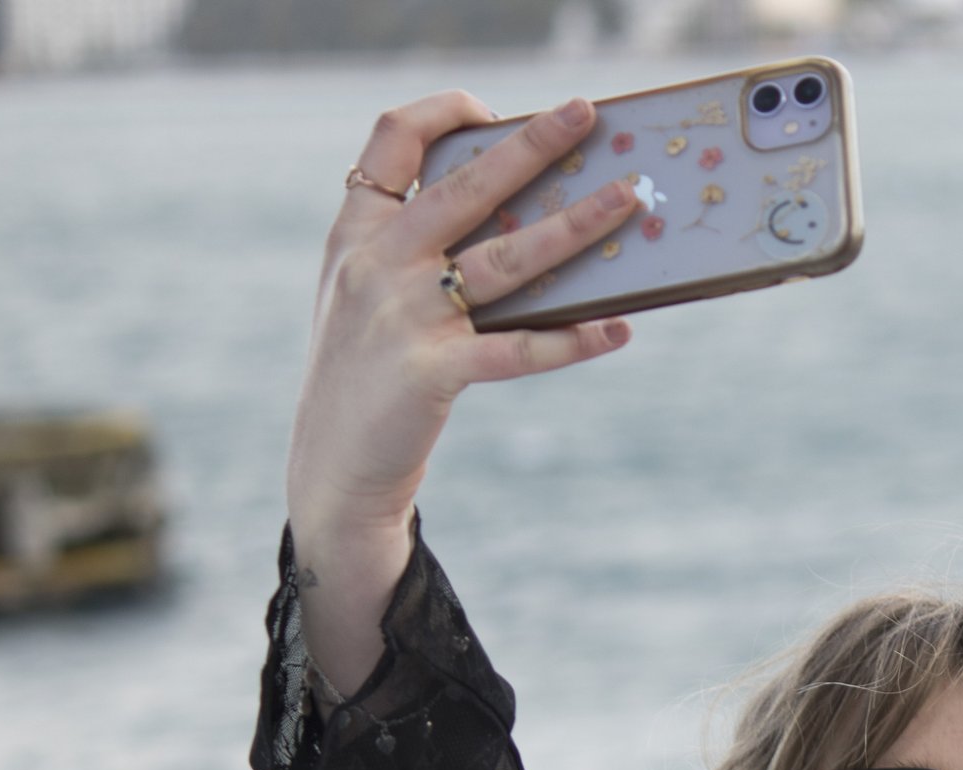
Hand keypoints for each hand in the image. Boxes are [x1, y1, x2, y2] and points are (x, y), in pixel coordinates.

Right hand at [285, 91, 636, 683]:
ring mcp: (404, 316)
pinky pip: (520, 349)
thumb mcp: (367, 296)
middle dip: (532, 143)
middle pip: (465, 184)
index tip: (493, 108)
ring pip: (508, 257)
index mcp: (357, 233)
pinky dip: (573, 340)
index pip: (391, 141)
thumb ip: (416, 249)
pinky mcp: (433, 373)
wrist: (332, 467)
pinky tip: (616, 330)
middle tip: (586, 113)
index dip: (444, 112)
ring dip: (577, 224)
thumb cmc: (367, 374)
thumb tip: (524, 216)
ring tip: (630, 198)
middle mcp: (377, 263)